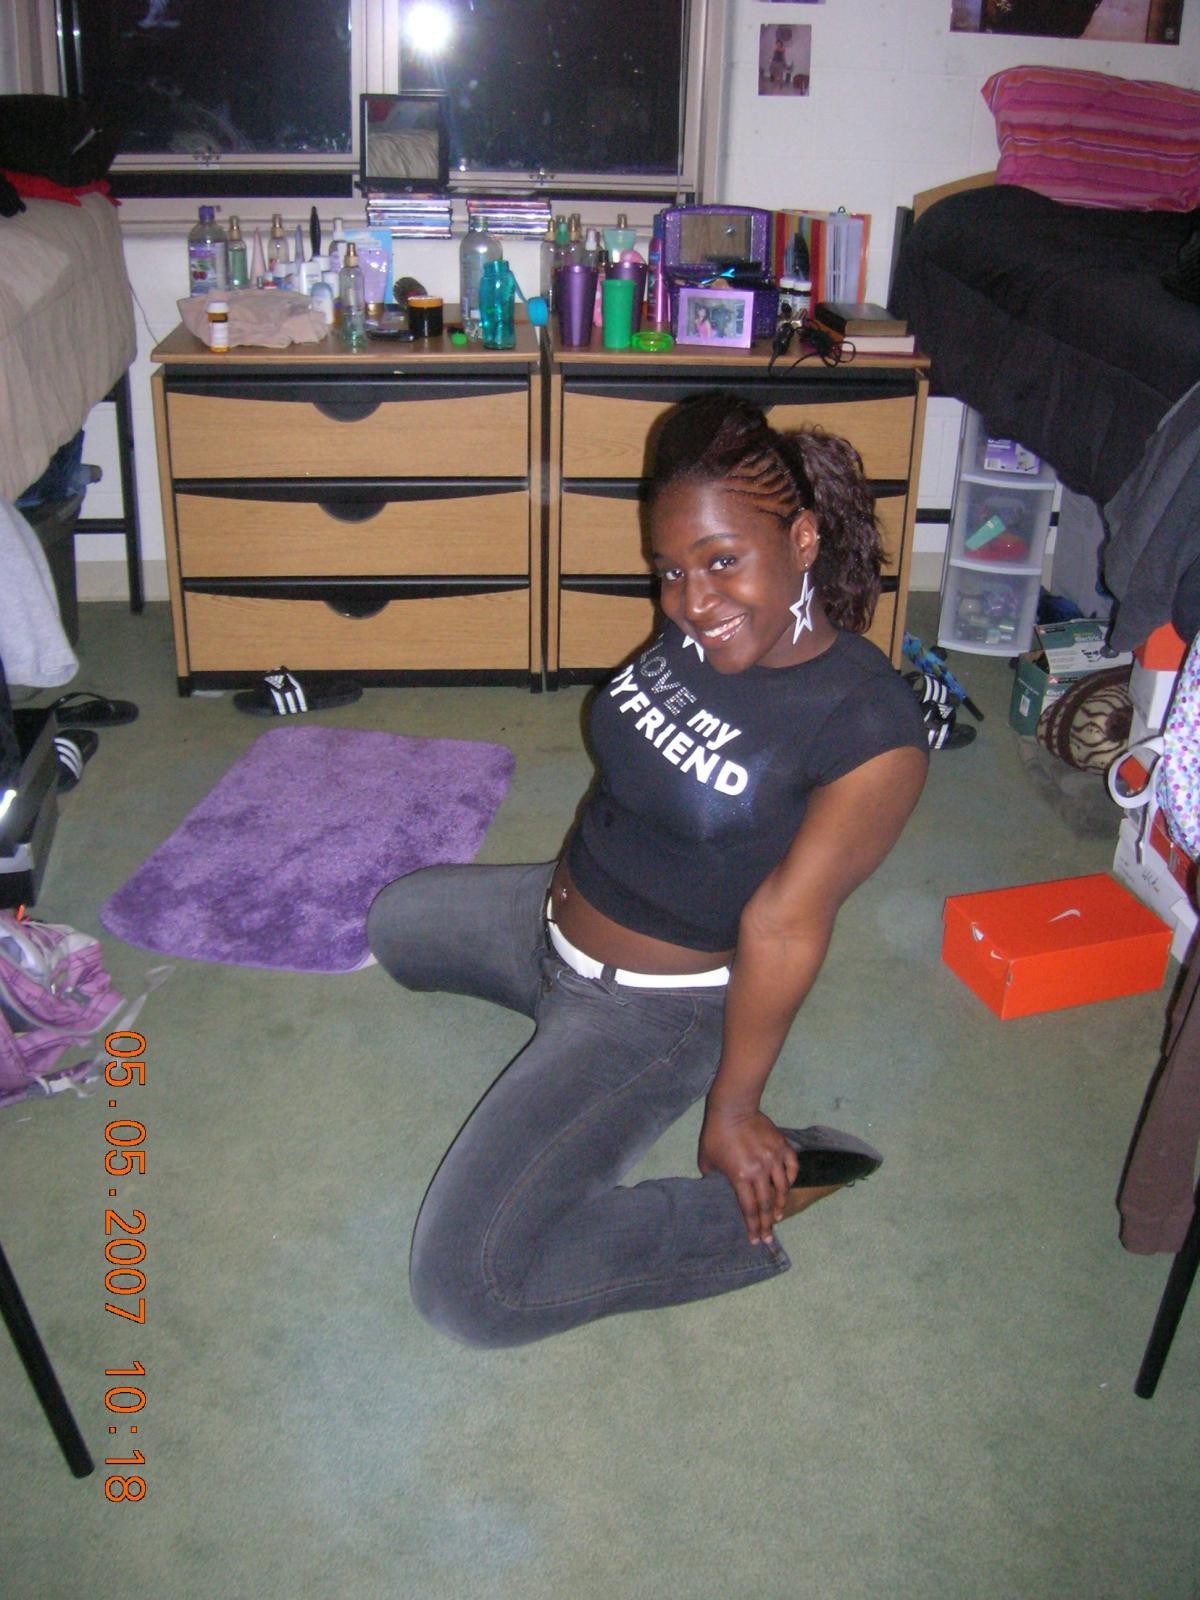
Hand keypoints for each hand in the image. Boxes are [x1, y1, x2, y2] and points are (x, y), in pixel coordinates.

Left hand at [698, 1104, 799, 1245]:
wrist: (733, 1109)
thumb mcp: (706, 1160)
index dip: (753, 1226)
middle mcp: (760, 1171)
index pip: (749, 1209)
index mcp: (741, 1177)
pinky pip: (792, 1167)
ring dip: (780, 1204)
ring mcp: (774, 1158)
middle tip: (770, 1236)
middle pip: (767, 1204)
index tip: (756, 1240)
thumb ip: (711, 1177)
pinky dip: (792, 1179)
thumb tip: (714, 1188)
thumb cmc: (716, 1134)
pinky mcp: (782, 1146)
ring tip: (779, 1215)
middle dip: (768, 1223)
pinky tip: (787, 1186)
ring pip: (782, 1188)